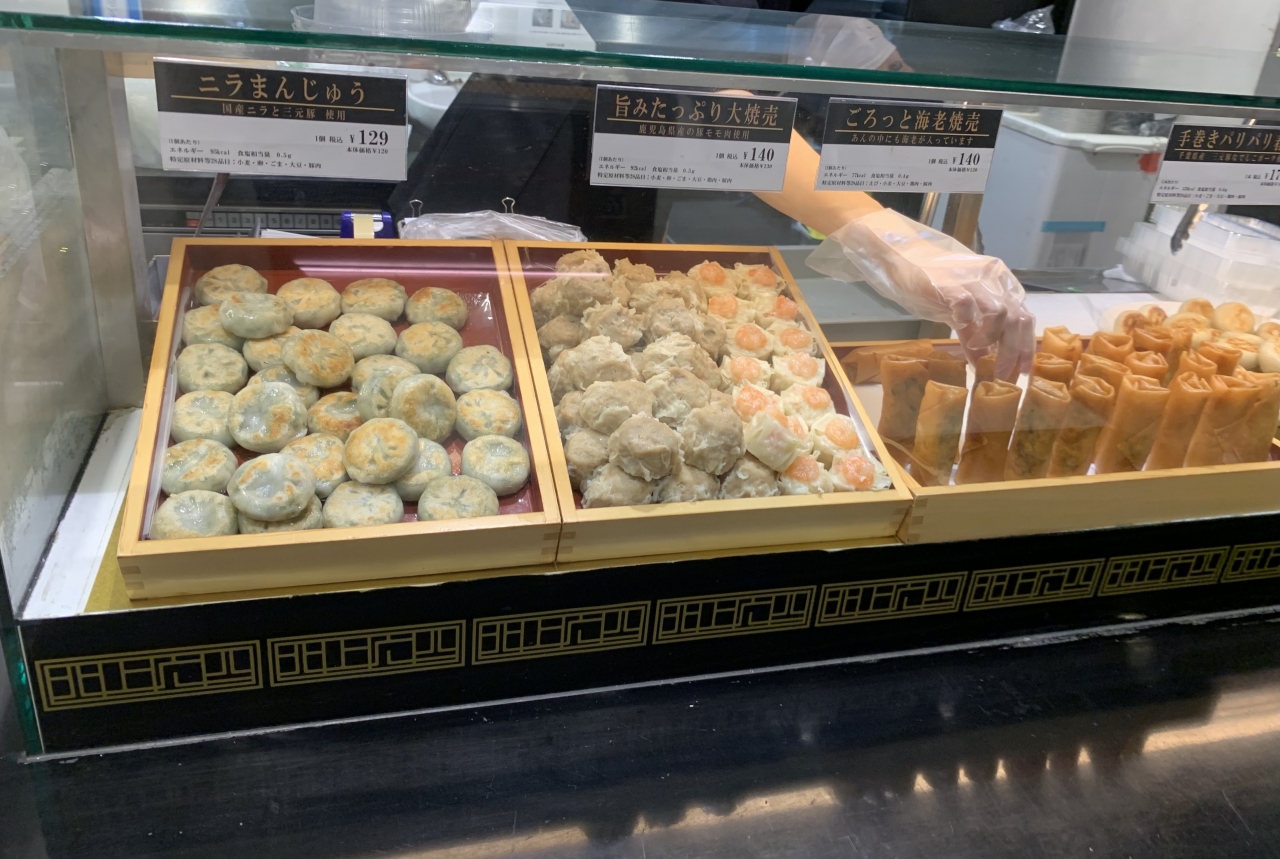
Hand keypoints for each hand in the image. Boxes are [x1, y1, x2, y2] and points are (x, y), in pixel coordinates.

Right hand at [807, 208, 1035, 378]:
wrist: (903, 256)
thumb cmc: (932, 283)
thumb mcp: (958, 311)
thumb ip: (974, 333)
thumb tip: (983, 362)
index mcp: (1001, 283)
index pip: (1026, 317)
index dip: (1026, 348)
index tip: (1022, 373)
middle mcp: (994, 279)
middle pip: (1019, 319)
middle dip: (1013, 352)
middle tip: (1002, 374)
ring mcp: (973, 280)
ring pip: (1001, 313)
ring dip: (993, 341)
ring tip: (980, 355)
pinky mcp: (950, 284)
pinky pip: (968, 306)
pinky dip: (970, 326)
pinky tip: (964, 339)